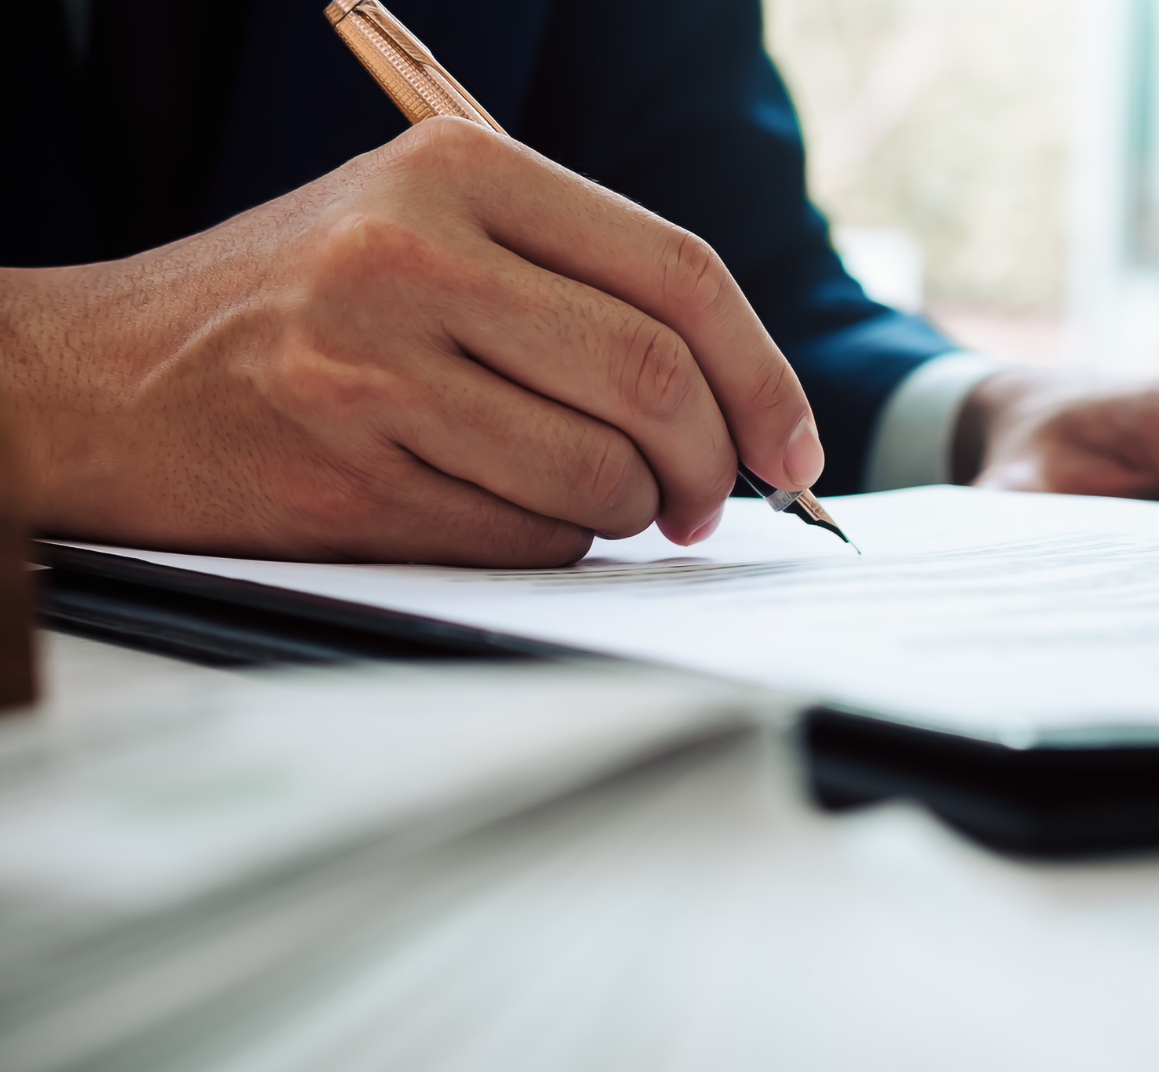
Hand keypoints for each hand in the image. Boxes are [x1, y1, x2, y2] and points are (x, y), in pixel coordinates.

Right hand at [0, 118, 821, 565]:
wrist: (96, 377)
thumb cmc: (293, 307)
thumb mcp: (420, 228)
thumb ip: (571, 280)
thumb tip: (739, 397)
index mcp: (456, 168)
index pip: (678, 273)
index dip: (765, 373)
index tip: (792, 447)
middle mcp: (413, 255)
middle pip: (653, 377)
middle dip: (712, 463)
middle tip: (709, 501)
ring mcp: (371, 368)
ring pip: (599, 472)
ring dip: (631, 513)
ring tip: (607, 505)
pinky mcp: (344, 477)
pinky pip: (526, 538)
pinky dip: (555, 545)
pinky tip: (516, 516)